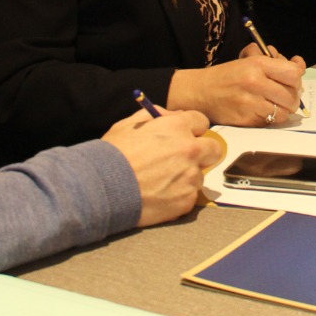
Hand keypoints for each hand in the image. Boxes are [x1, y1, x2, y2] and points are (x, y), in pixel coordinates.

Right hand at [102, 108, 217, 226]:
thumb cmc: (113, 155)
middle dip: (202, 152)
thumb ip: (153, 115)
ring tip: (162, 182)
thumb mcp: (128, 125)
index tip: (185, 136)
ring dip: (187, 177)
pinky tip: (160, 195)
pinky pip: (190, 196)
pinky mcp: (187, 200)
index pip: (201, 121)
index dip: (192, 129)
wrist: (102, 188)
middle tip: (183, 160)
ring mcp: (190, 177)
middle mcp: (190, 150)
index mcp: (177, 127)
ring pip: (200, 175)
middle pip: (213, 149)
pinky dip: (178, 196)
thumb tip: (171, 115)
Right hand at [168, 54, 304, 127]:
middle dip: (292, 98)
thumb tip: (300, 64)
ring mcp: (250, 102)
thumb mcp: (249, 61)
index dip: (297, 79)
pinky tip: (262, 112)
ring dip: (282, 110)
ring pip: (284, 111)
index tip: (292, 82)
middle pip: (291, 95)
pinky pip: (270, 122)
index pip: (294, 73)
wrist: (200, 92)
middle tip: (284, 97)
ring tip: (273, 105)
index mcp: (257, 64)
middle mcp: (255, 81)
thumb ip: (276, 62)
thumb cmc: (227, 76)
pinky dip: (270, 119)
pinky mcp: (246, 119)